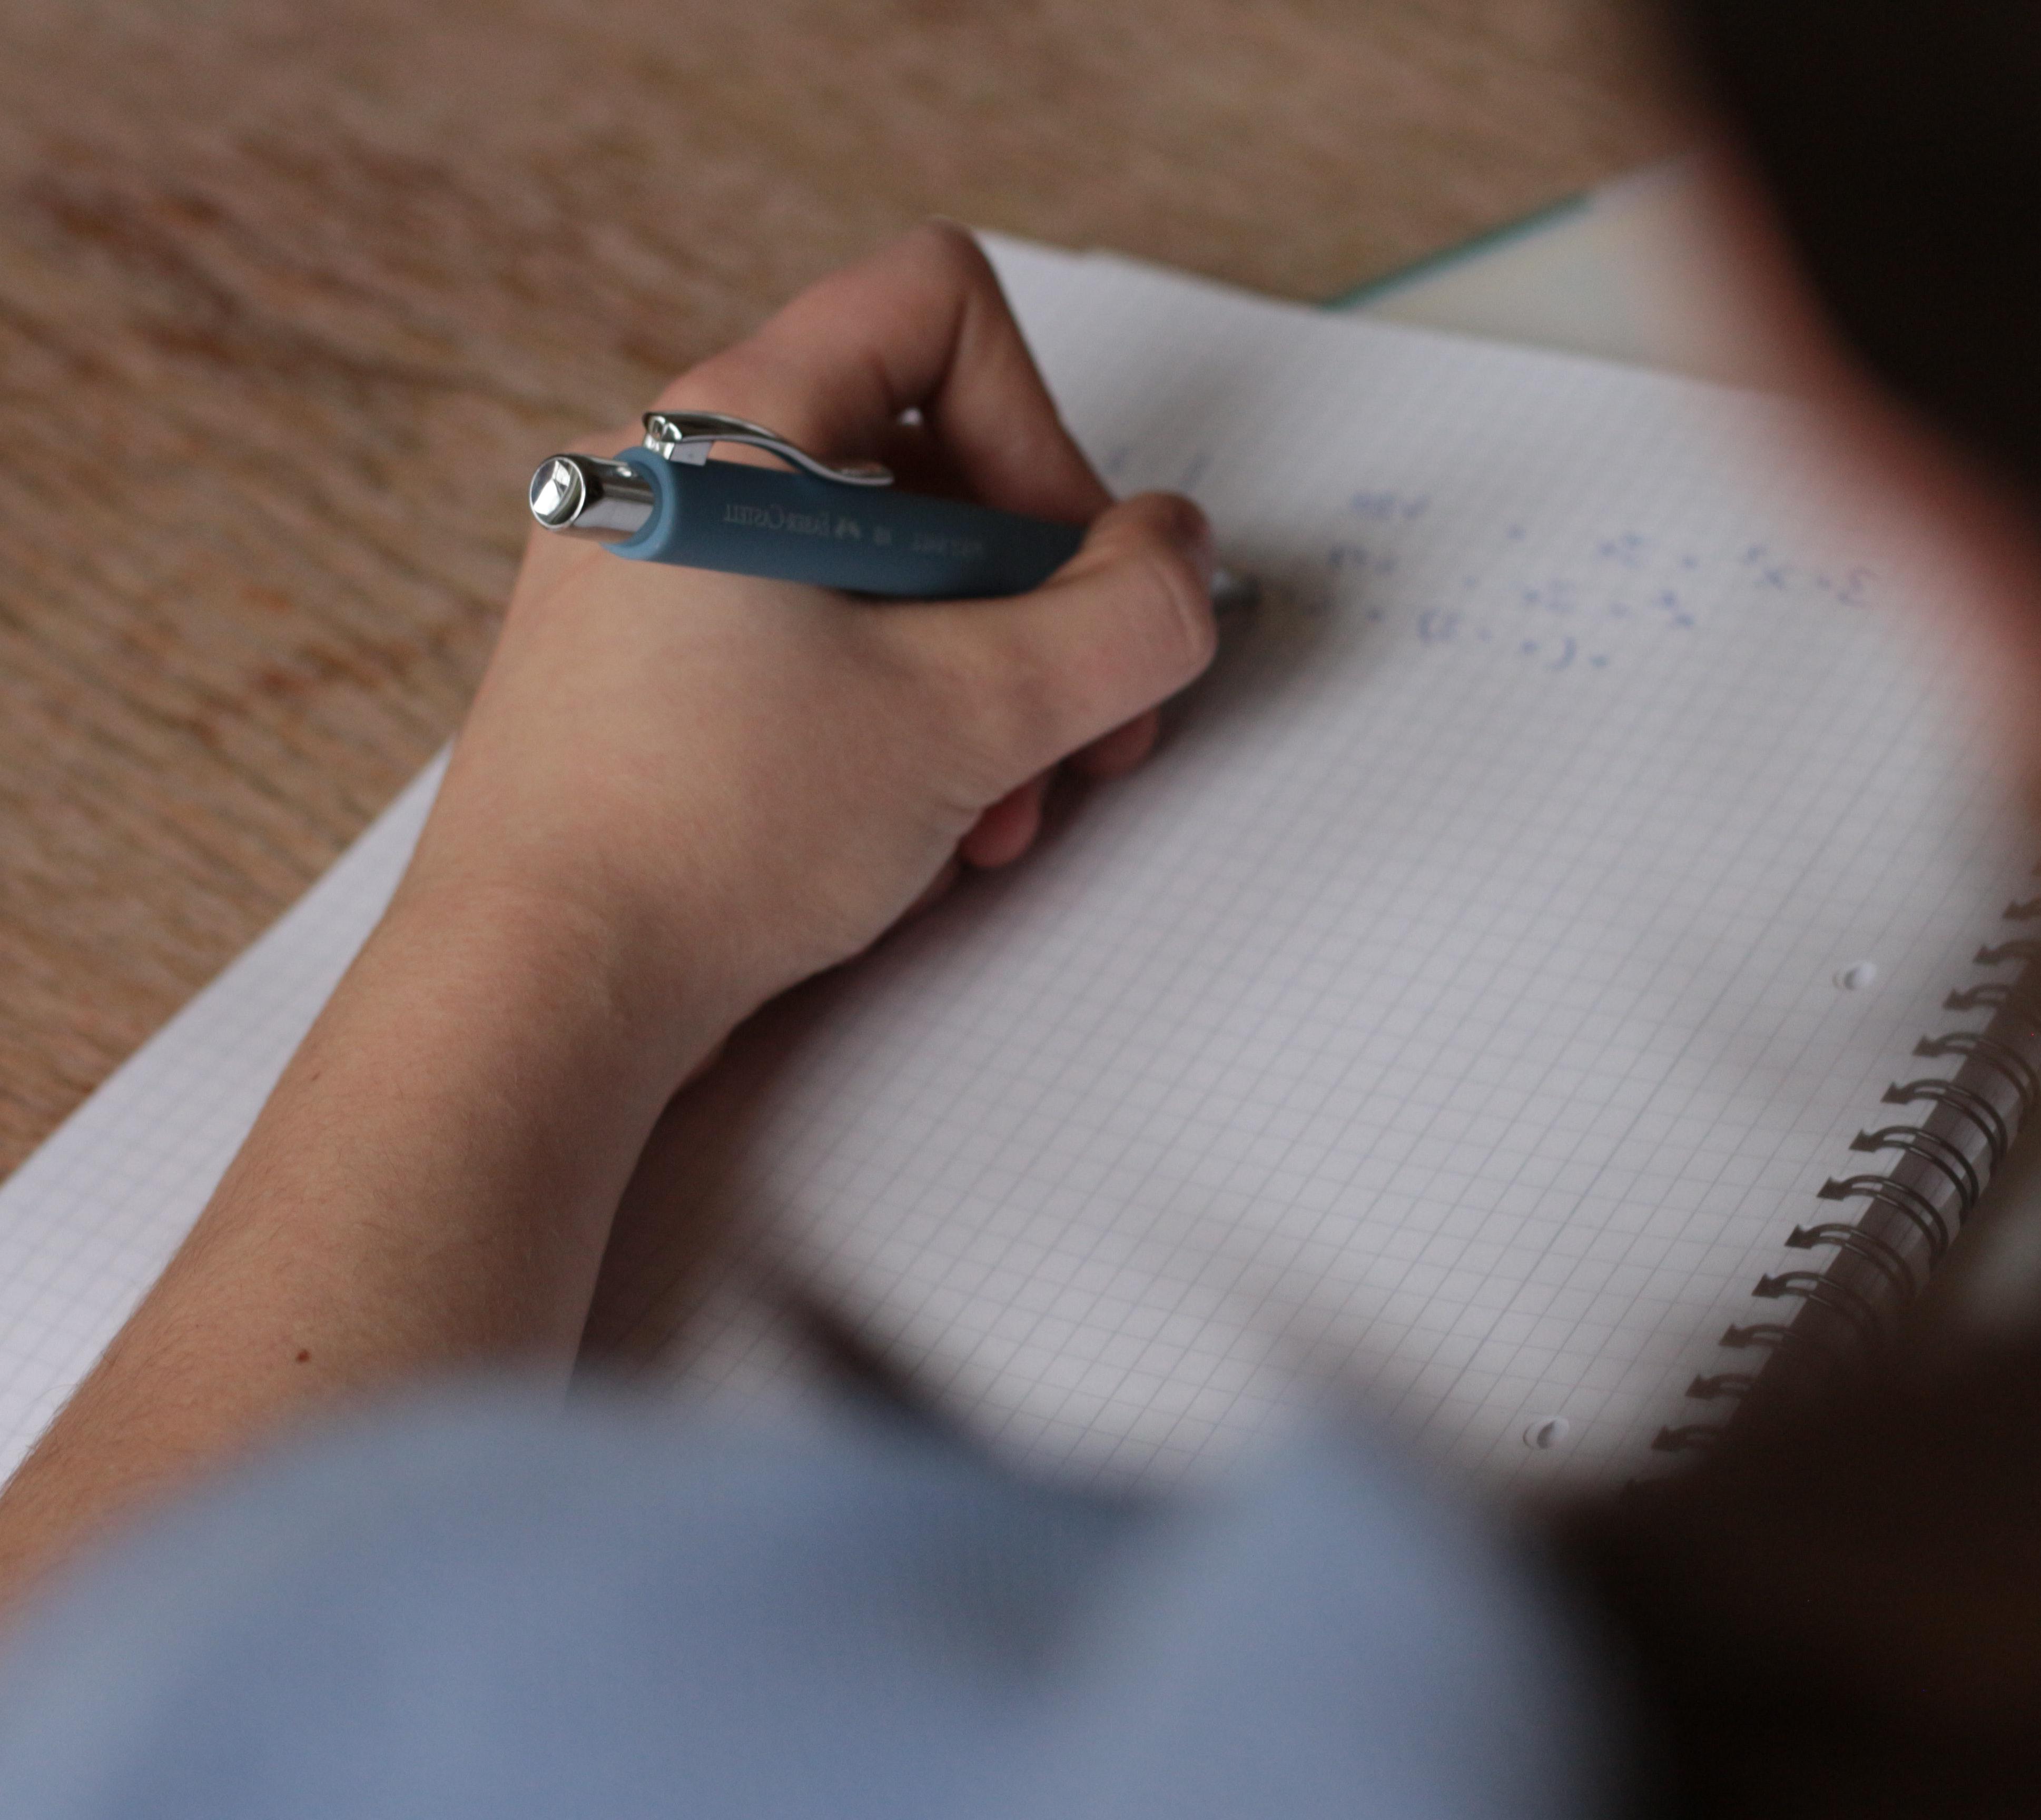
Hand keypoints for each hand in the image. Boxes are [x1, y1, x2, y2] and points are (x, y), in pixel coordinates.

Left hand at [402, 224, 1218, 1072]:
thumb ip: (1125, 621)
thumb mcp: (975, 717)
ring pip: (886, 578)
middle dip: (1032, 604)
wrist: (536, 995)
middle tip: (1077, 725)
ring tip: (990, 815)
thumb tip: (1180, 558)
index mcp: (733, 432)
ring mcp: (659, 579)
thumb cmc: (708, 836)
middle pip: (932, 458)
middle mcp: (682, 479)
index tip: (1056, 573)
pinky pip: (820, 651)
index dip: (1040, 428)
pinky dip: (897, 729)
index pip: (938, 306)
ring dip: (981, 692)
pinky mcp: (653, 675)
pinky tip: (915, 839)